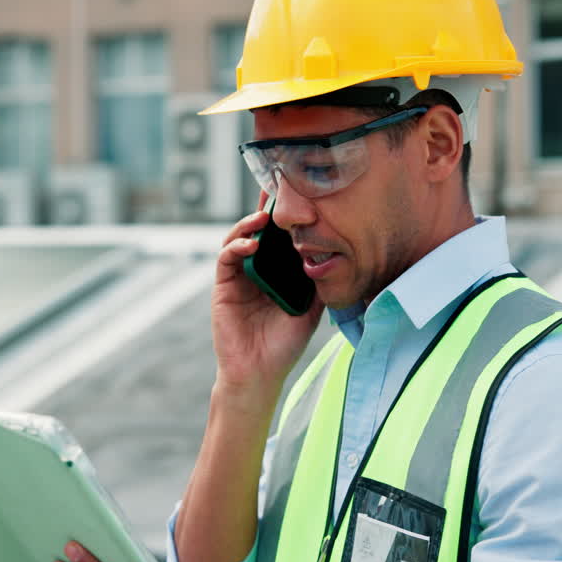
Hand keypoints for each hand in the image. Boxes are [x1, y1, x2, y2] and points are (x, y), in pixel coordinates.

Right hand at [210, 195, 324, 398]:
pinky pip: (226, 259)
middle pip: (258, 231)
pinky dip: (236, 246)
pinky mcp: (223, 286)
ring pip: (239, 238)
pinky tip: (251, 244)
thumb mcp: (310, 310)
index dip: (286, 218)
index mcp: (277, 274)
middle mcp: (256, 271)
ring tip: (264, 217)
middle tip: (275, 188)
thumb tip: (338, 256)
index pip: (280, 238)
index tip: (297, 195)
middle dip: (265, 208)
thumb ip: (318, 283)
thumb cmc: (284, 345)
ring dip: (249, 224)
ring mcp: (238, 277)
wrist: (260, 373)